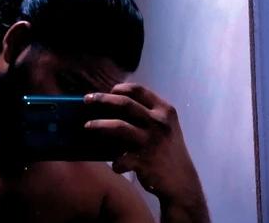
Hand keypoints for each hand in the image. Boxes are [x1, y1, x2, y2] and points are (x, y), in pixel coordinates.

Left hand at [83, 83, 204, 205]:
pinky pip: (120, 159)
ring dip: (99, 125)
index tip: (109, 90)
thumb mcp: (165, 126)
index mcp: (164, 110)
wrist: (181, 181)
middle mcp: (158, 122)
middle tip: (87, 99)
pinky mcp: (143, 160)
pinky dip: (116, 163)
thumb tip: (117, 102)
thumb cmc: (168, 150)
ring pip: (118, 126)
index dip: (121, 88)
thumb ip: (148, 113)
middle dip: (102, 99)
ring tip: (87, 126)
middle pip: (124, 103)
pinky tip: (116, 165)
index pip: (139, 90)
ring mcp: (150, 141)